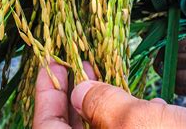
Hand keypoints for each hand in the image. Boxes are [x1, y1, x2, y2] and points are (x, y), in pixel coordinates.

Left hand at [33, 62, 185, 128]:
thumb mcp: (137, 121)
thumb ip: (102, 104)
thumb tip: (80, 91)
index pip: (47, 128)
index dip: (46, 95)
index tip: (50, 65)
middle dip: (72, 94)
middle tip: (77, 64)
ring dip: (98, 102)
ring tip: (100, 72)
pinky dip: (124, 117)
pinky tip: (139, 101)